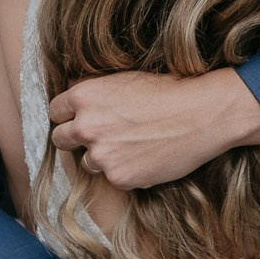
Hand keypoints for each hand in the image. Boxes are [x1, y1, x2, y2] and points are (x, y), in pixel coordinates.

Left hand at [49, 68, 259, 189]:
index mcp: (84, 96)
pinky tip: (147, 157)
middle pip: (60, 139)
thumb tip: (79, 106)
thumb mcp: (125, 80)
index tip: (79, 119)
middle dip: (76, 139)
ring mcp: (102, 155)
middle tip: (100, 136)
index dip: (69, 115)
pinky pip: (113, 178)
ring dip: (103, 157)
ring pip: (88, 162)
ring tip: (133, 145)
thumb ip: (96, 95)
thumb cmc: (170, 90)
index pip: (55, 111)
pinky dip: (126, 171)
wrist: (204, 113)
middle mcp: (86, 126)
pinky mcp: (120, 178)